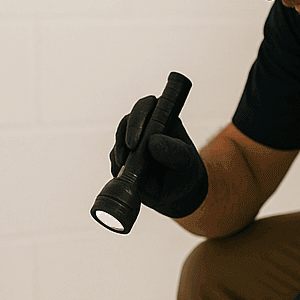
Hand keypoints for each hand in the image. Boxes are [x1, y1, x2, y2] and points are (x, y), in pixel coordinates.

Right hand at [111, 94, 207, 218]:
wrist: (176, 192)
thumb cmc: (184, 172)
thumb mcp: (185, 163)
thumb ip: (174, 152)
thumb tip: (153, 142)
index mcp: (165, 118)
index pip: (149, 106)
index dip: (138, 119)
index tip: (134, 142)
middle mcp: (147, 124)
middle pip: (128, 120)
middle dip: (124, 137)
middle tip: (124, 158)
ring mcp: (133, 138)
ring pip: (119, 139)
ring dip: (120, 154)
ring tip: (126, 169)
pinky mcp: (123, 154)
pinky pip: (114, 157)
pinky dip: (118, 167)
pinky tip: (126, 175)